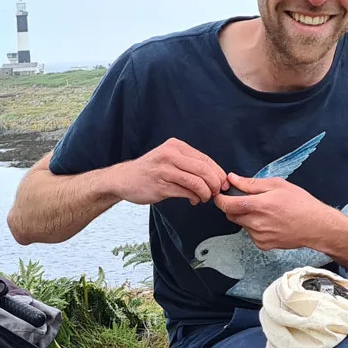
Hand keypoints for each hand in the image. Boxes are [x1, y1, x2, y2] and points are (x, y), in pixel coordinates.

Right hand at [106, 138, 228, 205]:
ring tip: (205, 197)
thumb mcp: (169, 158)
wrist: (124, 179)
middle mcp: (170, 155)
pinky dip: (195, 198)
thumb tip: (216, 176)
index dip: (218, 173)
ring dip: (205, 193)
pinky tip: (194, 200)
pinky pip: (185, 192)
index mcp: (175, 146)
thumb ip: (190, 164)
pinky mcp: (160, 186)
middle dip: (215, 184)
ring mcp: (164, 170)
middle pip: (203, 170)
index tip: (223, 183)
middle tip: (216, 192)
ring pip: (196, 182)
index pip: (205, 159)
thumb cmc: (151, 170)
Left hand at [213, 174, 342, 250]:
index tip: (221, 194)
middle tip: (249, 200)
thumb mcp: (277, 185)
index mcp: (258, 205)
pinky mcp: (263, 245)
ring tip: (266, 211)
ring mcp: (259, 236)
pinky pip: (251, 233)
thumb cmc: (301, 204)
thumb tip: (233, 179)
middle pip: (231, 215)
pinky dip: (255, 227)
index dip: (220, 199)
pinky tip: (270, 222)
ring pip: (241, 224)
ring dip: (246, 216)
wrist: (316, 227)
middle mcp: (256, 223)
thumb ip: (251, 183)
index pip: (226, 205)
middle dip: (234, 206)